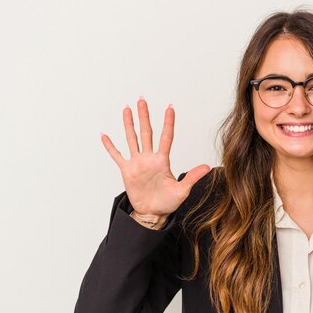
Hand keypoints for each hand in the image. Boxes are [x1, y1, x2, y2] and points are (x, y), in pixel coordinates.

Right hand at [101, 98, 210, 217]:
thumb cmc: (168, 202)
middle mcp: (149, 158)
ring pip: (132, 139)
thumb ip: (192, 177)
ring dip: (128, 124)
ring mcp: (137, 163)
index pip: (166, 137)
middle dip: (144, 116)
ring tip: (127, 109)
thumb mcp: (182, 190)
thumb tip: (207, 167)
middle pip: (146, 132)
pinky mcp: (127, 170)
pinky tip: (105, 135)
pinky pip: (117, 156)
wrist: (153, 213)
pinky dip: (110, 146)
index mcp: (163, 161)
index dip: (168, 122)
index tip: (170, 107)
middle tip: (142, 99)